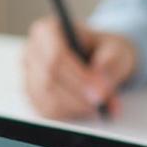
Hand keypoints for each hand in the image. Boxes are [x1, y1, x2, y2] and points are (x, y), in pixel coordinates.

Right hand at [23, 16, 137, 119]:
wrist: (100, 62)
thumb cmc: (104, 51)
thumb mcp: (117, 50)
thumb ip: (111, 63)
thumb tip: (101, 84)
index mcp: (48, 31)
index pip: (56, 57)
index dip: (79, 77)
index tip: (100, 92)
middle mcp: (32, 53)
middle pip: (49, 81)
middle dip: (78, 97)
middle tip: (102, 103)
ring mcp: (29, 77)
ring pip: (47, 101)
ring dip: (76, 108)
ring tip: (99, 106)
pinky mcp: (33, 98)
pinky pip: (48, 113)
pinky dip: (70, 115)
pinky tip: (87, 109)